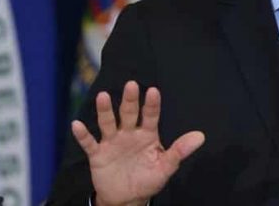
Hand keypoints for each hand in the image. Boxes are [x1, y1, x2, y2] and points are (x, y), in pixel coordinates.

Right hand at [71, 81, 204, 205]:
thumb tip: (201, 136)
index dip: (152, 104)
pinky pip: (89, 143)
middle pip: (129, 113)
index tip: (153, 91)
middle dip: (130, 100)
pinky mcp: (98, 155)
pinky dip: (83, 135)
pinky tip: (77, 124)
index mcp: (147, 134)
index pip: (151, 116)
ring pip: (108, 123)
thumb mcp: (166, 167)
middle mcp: (129, 133)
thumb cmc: (149, 179)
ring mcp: (112, 142)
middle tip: (131, 85)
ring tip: (102, 96)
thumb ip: (180, 151)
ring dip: (105, 111)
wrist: (127, 199)